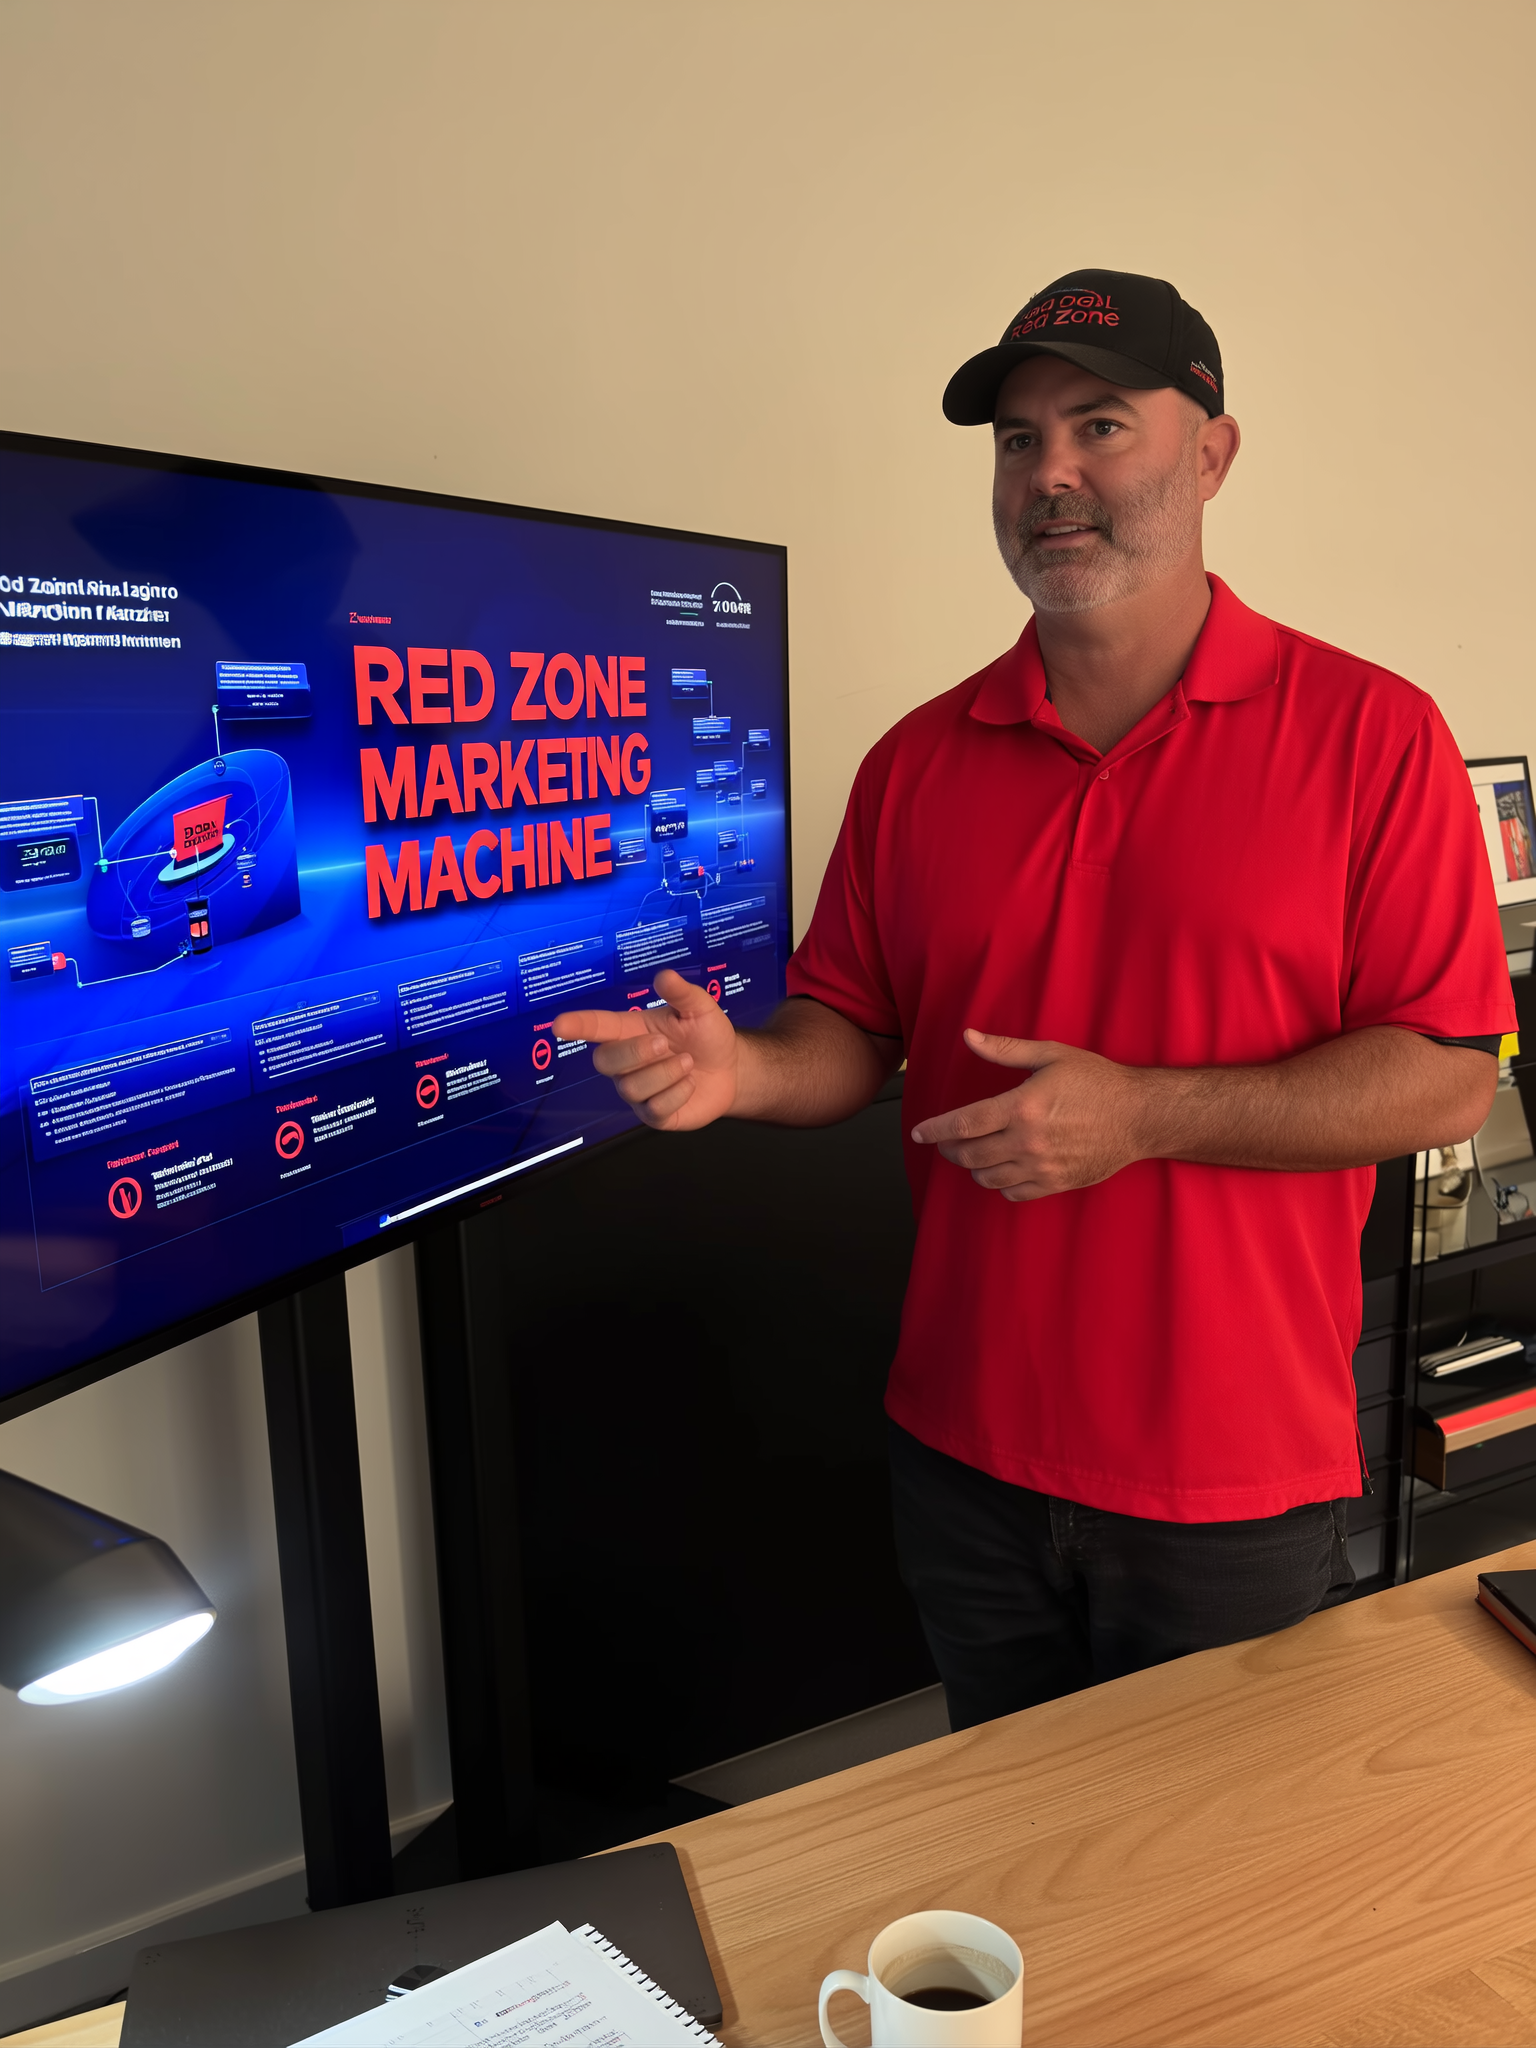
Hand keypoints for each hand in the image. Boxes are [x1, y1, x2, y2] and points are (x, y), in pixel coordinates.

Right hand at [553, 968, 739, 1130]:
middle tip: (665, 1044)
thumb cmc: (707, 1036)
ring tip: (688, 1062)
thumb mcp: (700, 1008)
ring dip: (666, 1072)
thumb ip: (682, 993)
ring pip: (632, 1087)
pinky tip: (690, 1083)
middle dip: (635, 1052)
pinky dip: (678, 1093)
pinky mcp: (654, 1115)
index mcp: (632, 1031)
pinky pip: (655, 1108)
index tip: (560, 1024)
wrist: (731, 1069)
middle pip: (605, 1061)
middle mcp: (628, 1063)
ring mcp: (639, 1090)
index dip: (578, 1026)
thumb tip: (664, 976)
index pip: (598, 1027)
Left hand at [910, 1030, 1151, 1200]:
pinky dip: (1000, 1184)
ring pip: (987, 1178)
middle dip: (950, 1149)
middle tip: (946, 1141)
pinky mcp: (1055, 1183)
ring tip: (974, 1154)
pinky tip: (1002, 1169)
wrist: (1139, 1116)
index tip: (918, 1133)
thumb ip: (1004, 1050)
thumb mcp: (1051, 1055)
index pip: (962, 1124)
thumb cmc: (1096, 1081)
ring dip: (973, 1167)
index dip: (934, 1130)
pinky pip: (1013, 1194)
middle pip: (969, 1155)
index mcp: (1021, 1107)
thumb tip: (968, 1036)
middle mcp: (1027, 1141)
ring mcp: (1041, 1167)